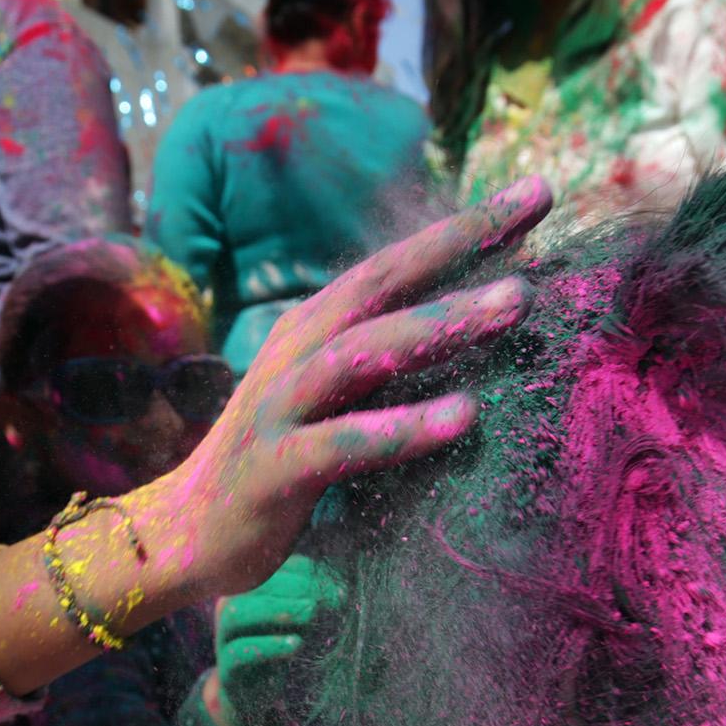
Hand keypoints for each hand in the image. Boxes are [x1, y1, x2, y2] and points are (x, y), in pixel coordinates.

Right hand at [134, 175, 549, 603]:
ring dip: (442, 322)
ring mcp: (282, 406)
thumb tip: (481, 327)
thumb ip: (389, 362)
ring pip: (365, 351)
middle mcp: (297, 352)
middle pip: (382, 281)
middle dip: (460, 240)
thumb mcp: (338, 399)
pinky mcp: (276, 468)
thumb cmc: (283, 462)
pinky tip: (465, 417)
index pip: (396, 264)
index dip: (463, 228)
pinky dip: (404, 427)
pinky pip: (346, 442)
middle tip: (537, 202)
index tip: (535, 192)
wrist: (188, 533)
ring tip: (517, 303)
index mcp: (315, 328)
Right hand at [210, 552, 344, 725]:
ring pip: (237, 614)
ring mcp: (223, 638)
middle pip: (254, 587)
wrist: (255, 698)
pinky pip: (238, 652)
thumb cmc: (280, 650)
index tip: (340, 589)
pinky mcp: (227, 670)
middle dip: (295, 588)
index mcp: (246, 590)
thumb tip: (341, 592)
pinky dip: (268, 646)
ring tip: (312, 613)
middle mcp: (228, 608)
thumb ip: (312, 603)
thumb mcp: (299, 623)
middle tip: (329, 600)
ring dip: (277, 610)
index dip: (306, 573)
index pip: (273, 569)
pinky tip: (296, 644)